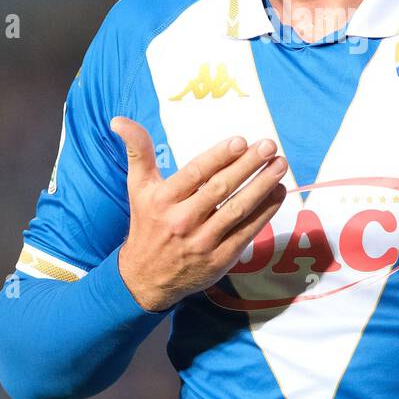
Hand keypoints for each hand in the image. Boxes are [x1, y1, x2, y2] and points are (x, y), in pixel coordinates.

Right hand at [109, 116, 287, 312]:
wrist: (145, 278)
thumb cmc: (147, 223)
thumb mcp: (138, 187)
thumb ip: (137, 151)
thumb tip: (119, 120)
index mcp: (163, 200)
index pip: (195, 174)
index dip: (219, 157)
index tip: (241, 141)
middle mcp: (182, 221)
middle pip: (220, 189)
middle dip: (248, 166)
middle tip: (269, 146)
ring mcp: (203, 242)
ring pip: (238, 210)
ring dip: (262, 186)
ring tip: (280, 166)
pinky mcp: (220, 259)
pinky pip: (246, 232)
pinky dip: (265, 212)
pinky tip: (278, 193)